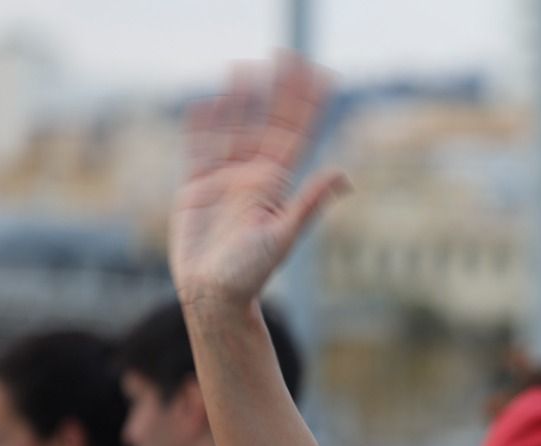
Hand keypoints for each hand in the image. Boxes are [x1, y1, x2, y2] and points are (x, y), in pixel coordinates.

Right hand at [170, 54, 349, 308]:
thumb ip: (309, 203)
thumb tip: (344, 175)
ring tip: (244, 69)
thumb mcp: (284, 236)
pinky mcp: (196, 189)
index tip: (319, 75)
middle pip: (265, 123)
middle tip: (285, 56)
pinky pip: (198, 150)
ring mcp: (224, 181)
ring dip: (240, 101)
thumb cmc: (251, 273)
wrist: (214, 294)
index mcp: (275, 183)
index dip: (305, 104)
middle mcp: (252, 177)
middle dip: (276, 91)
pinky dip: (202, 127)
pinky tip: (206, 103)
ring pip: (232, 130)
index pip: (293, 133)